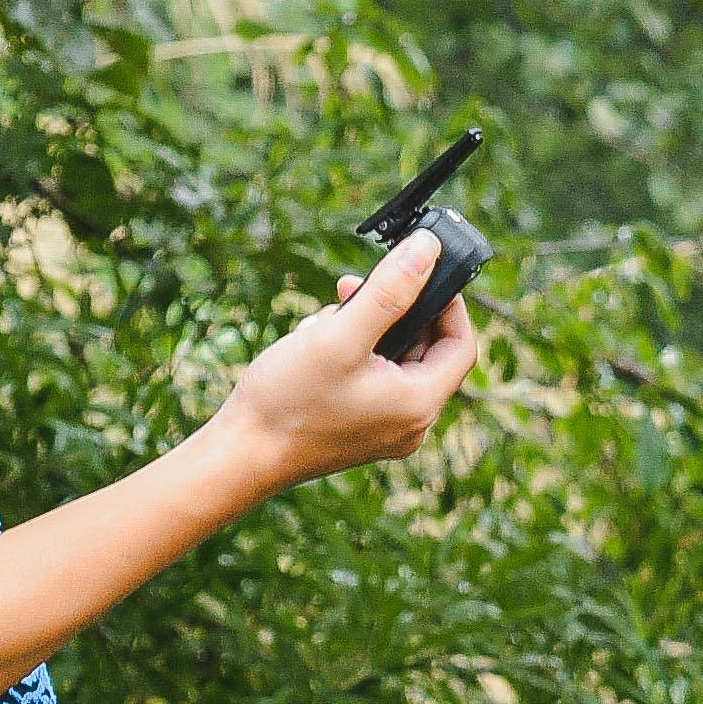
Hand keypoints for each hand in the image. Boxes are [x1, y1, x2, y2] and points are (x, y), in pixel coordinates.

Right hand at [216, 227, 477, 493]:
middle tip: (355, 286)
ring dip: (364, 329)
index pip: (461, 344)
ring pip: (393, 361)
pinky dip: (350, 354)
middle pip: (426, 350)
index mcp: (421, 404)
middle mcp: (412, 424)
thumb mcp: (340, 335)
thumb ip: (388, 291)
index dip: (449, 303)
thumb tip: (428, 248)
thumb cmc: (288, 399)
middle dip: (392, 311)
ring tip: (324, 320)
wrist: (241, 455)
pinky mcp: (360, 430)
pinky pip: (372, 380)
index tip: (420, 272)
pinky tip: (313, 343)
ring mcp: (386, 430)